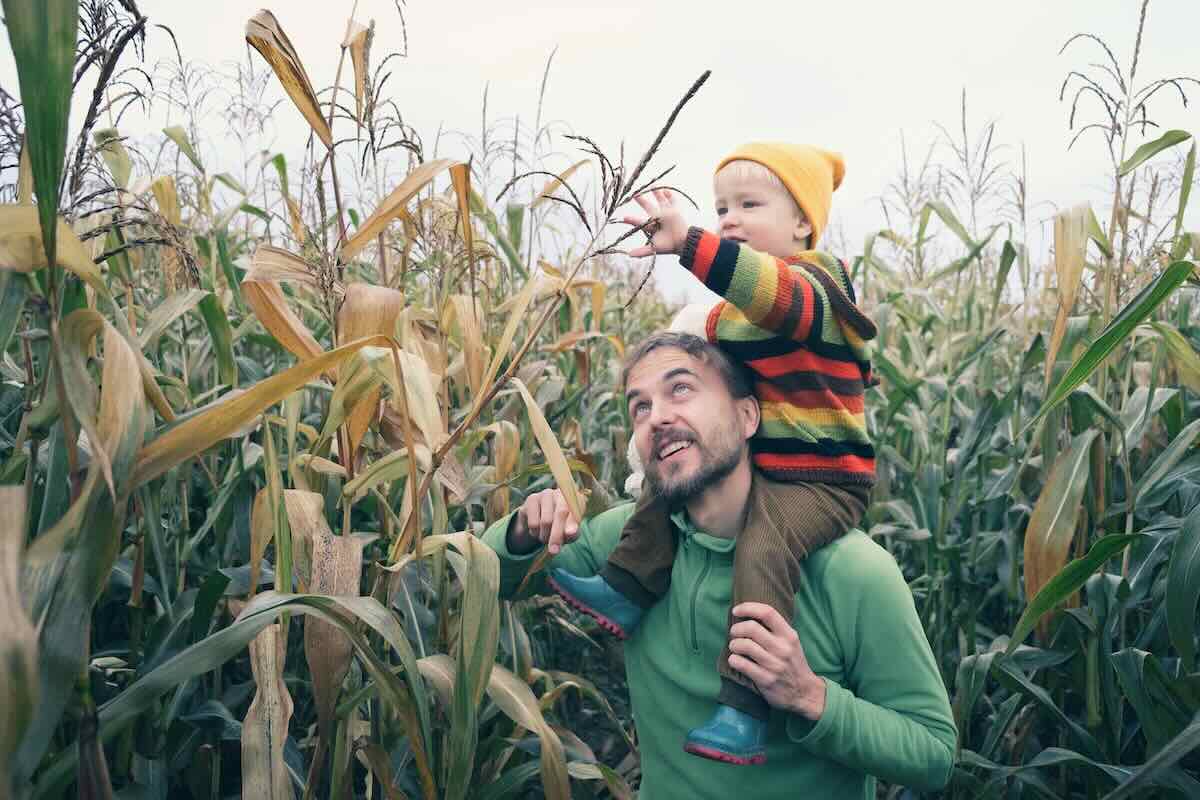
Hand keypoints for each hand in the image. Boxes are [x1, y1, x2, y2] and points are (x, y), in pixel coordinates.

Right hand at [509, 489, 579, 555]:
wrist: (539, 521)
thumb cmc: (561, 526)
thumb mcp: (570, 532)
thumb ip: (572, 532)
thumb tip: (570, 532)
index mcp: (575, 498)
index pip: (576, 509)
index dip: (573, 521)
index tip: (570, 534)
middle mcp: (561, 493)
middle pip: (560, 514)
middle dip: (557, 535)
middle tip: (554, 550)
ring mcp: (545, 494)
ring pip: (545, 521)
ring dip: (545, 536)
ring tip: (545, 538)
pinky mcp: (532, 499)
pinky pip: (533, 522)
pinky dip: (535, 532)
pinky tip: (537, 530)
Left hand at [621, 189, 689, 256]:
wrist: (682, 242)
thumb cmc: (668, 246)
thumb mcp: (654, 249)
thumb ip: (642, 251)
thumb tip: (629, 255)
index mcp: (652, 227)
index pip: (639, 222)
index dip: (632, 220)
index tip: (623, 217)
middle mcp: (658, 219)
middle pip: (648, 208)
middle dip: (642, 201)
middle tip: (634, 194)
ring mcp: (667, 213)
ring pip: (660, 201)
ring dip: (656, 193)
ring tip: (652, 185)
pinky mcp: (675, 210)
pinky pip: (672, 201)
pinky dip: (669, 195)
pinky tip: (665, 190)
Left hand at [727, 603, 826, 719]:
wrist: (804, 693)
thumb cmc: (793, 663)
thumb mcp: (791, 642)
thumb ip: (775, 629)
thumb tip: (749, 614)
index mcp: (789, 636)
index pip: (767, 612)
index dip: (748, 608)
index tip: (736, 611)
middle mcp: (783, 648)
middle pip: (751, 628)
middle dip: (736, 629)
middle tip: (734, 633)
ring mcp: (775, 664)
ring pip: (744, 645)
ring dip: (733, 645)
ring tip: (735, 647)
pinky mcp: (766, 679)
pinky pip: (741, 664)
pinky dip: (733, 660)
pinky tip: (735, 660)